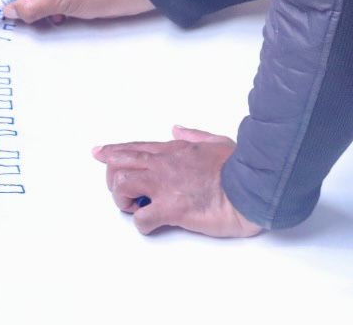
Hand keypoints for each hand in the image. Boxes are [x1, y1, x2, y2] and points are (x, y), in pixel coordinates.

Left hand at [93, 126, 262, 236]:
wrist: (253, 186)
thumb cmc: (240, 167)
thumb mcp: (217, 141)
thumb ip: (194, 134)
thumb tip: (177, 129)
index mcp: (175, 149)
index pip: (135, 148)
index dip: (113, 151)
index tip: (98, 153)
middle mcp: (164, 164)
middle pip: (120, 164)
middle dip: (113, 178)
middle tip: (122, 193)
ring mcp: (165, 185)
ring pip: (121, 186)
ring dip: (123, 199)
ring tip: (136, 207)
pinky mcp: (171, 208)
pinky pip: (141, 218)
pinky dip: (142, 223)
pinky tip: (153, 224)